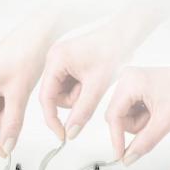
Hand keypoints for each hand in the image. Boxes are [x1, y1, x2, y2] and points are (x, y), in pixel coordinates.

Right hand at [0, 14, 62, 155]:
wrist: (38, 35)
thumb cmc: (26, 54)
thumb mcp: (19, 94)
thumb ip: (13, 123)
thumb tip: (8, 145)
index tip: (3, 151)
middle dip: (3, 119)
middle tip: (18, 110)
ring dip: (7, 111)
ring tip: (20, 97)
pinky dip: (8, 102)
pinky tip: (18, 92)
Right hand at [40, 7, 163, 140]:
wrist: (123, 35)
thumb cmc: (112, 51)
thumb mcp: (97, 86)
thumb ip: (82, 111)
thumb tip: (71, 132)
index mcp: (55, 60)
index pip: (46, 98)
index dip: (53, 119)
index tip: (62, 134)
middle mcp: (53, 58)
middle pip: (54, 96)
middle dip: (73, 100)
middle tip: (90, 91)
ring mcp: (59, 60)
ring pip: (61, 92)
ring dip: (78, 95)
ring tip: (93, 82)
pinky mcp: (66, 62)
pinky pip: (68, 85)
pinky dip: (80, 88)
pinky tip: (92, 79)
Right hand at [106, 61, 169, 164]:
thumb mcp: (166, 120)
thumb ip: (145, 141)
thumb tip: (128, 158)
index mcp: (130, 82)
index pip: (113, 116)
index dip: (116, 138)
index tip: (120, 156)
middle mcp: (125, 79)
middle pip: (118, 117)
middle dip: (137, 125)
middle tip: (157, 120)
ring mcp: (129, 83)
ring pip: (124, 116)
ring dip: (141, 122)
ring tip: (159, 113)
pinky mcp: (134, 87)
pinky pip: (130, 111)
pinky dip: (143, 116)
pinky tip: (156, 109)